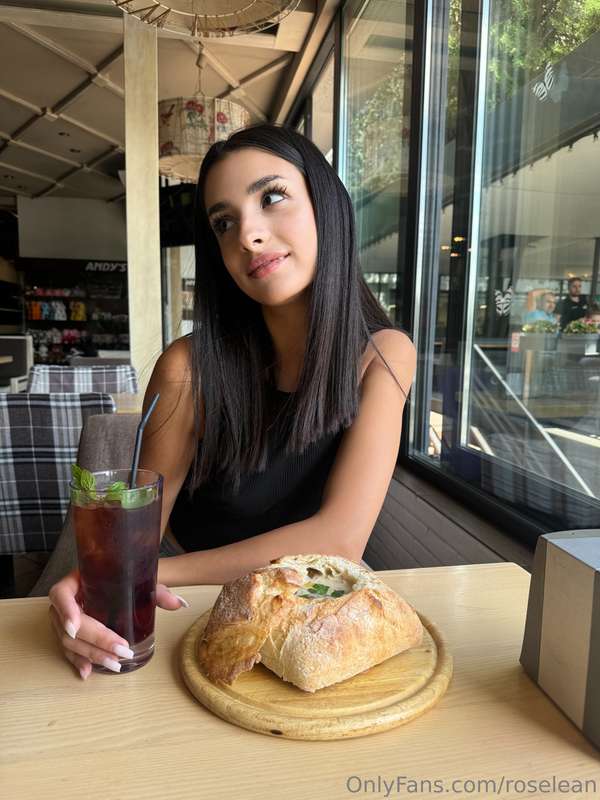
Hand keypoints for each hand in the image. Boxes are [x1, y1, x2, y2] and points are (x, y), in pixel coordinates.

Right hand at [48, 569, 189, 679]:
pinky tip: (88, 672)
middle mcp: (67, 599)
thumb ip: (159, 591)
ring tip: (114, 664)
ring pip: (69, 641)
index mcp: (78, 579)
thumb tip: (179, 604)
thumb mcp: (141, 580)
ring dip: (91, 655)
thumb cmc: (126, 579)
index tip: (76, 626)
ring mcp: (65, 619)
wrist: (120, 581)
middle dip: (95, 640)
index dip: (66, 610)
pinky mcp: (70, 634)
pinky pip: (69, 650)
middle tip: (120, 651)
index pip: (60, 593)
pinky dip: (78, 661)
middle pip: (69, 624)